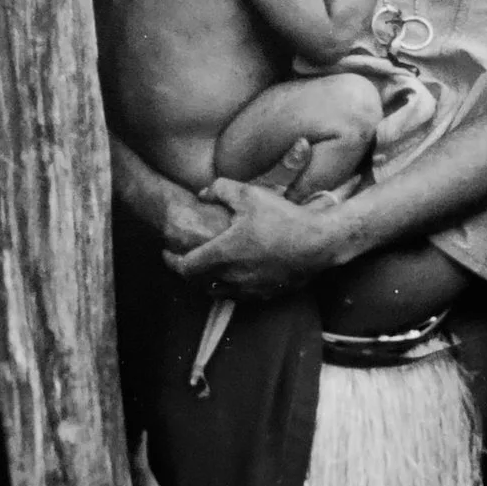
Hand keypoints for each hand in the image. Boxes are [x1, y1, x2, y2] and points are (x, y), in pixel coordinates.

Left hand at [163, 178, 340, 299]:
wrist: (319, 242)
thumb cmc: (283, 218)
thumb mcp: (250, 194)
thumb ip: (221, 189)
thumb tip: (203, 193)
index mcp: (223, 254)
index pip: (185, 266)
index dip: (171, 260)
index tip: (166, 251)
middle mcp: (232, 276)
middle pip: (198, 282)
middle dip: (187, 271)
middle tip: (184, 258)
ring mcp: (250, 289)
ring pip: (218, 291)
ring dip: (208, 281)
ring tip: (208, 267)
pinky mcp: (266, 294)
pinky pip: (240, 295)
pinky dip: (231, 286)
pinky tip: (237, 273)